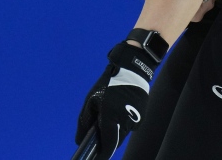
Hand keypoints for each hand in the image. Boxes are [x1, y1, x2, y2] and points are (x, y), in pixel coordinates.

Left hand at [75, 41, 164, 158]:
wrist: (132, 71)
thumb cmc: (107, 84)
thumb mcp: (91, 100)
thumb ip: (85, 121)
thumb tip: (79, 141)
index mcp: (111, 117)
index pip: (108, 145)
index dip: (102, 155)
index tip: (96, 159)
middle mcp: (125, 121)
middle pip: (115, 141)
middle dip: (106, 140)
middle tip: (98, 133)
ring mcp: (136, 120)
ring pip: (122, 133)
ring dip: (115, 130)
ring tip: (110, 112)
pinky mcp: (142, 117)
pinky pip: (129, 126)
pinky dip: (123, 123)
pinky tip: (120, 109)